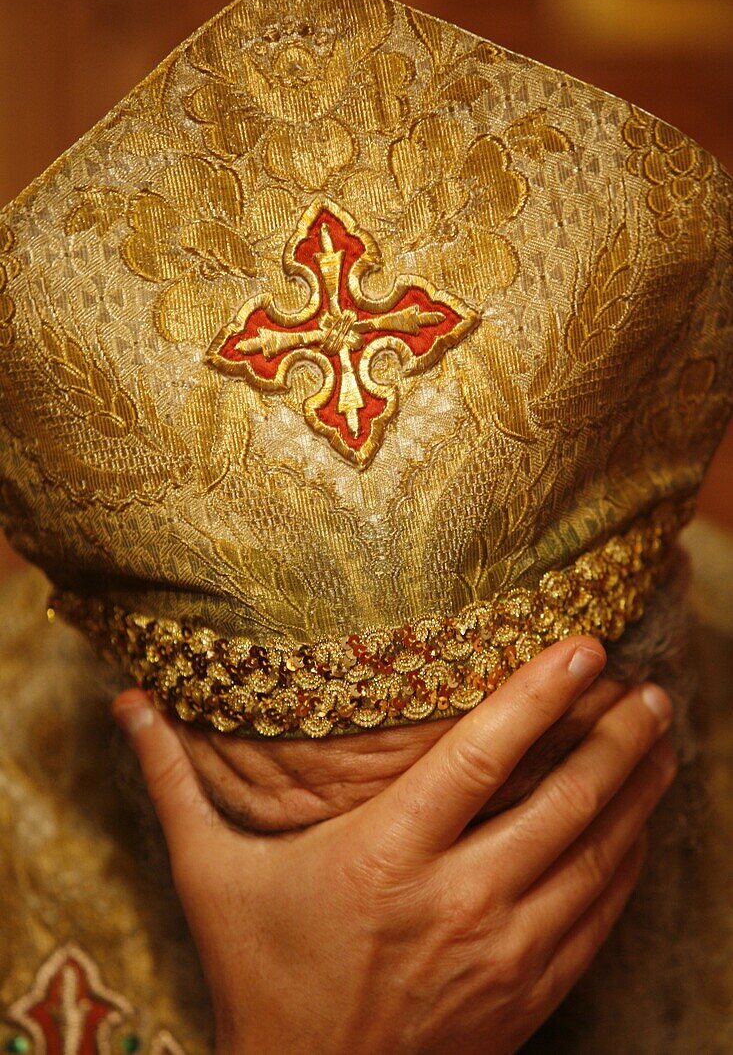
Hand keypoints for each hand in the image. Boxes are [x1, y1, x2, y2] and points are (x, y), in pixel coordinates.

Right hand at [113, 637, 676, 1054]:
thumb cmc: (260, 976)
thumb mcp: (207, 876)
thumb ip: (173, 783)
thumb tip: (127, 701)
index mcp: (383, 857)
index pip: (480, 757)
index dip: (538, 695)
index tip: (584, 646)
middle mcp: (455, 901)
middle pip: (562, 800)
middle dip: (617, 736)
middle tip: (650, 686)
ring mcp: (502, 954)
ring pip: (598, 856)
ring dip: (638, 791)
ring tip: (666, 737)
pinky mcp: (529, 995)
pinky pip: (601, 916)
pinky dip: (631, 863)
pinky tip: (644, 824)